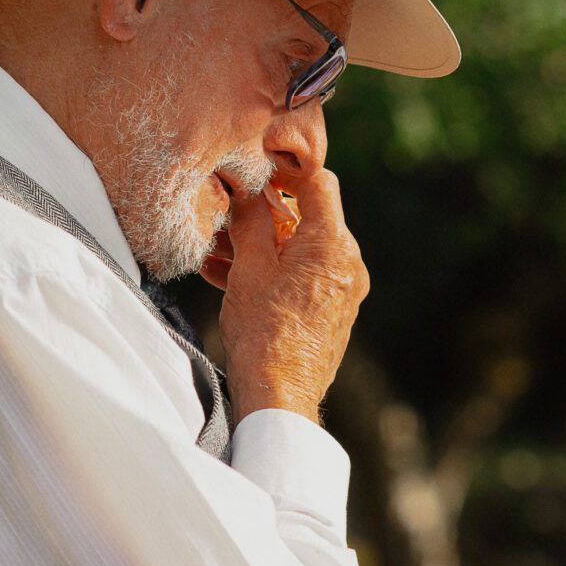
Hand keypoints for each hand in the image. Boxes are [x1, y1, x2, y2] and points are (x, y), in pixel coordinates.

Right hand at [211, 170, 366, 422]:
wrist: (281, 395)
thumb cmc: (263, 332)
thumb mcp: (249, 266)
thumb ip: (251, 220)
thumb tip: (248, 189)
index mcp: (332, 244)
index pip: (319, 182)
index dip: (286, 170)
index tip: (257, 170)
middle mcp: (348, 263)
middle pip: (309, 217)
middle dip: (266, 211)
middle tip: (227, 211)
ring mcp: (344, 289)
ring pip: (300, 249)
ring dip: (261, 243)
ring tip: (217, 248)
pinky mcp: (333, 311)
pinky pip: (303, 277)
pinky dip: (273, 270)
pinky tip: (228, 274)